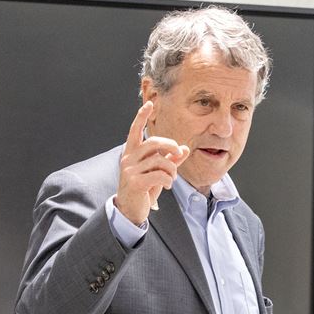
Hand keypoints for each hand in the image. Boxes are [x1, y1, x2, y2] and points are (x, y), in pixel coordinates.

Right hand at [116, 101, 189, 225]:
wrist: (130, 209)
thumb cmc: (144, 188)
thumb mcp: (158, 172)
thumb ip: (170, 160)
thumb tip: (185, 149)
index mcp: (131, 152)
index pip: (135, 130)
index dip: (141, 117)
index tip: (150, 104)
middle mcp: (128, 158)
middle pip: (153, 142)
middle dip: (170, 146)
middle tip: (178, 153)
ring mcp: (130, 170)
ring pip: (160, 160)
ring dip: (172, 170)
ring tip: (172, 178)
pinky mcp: (135, 182)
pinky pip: (160, 175)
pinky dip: (169, 180)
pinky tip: (168, 186)